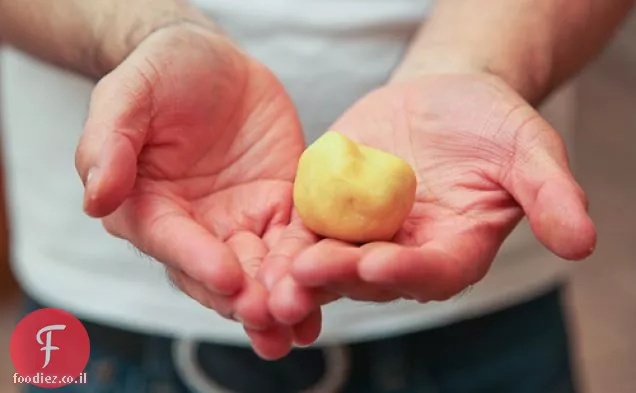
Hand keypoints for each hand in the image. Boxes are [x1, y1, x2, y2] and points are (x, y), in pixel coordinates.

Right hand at [74, 24, 315, 358]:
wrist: (214, 63)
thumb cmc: (162, 75)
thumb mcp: (128, 96)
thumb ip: (109, 143)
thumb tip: (95, 198)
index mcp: (148, 208)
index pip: (172, 242)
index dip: (198, 260)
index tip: (227, 277)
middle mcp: (197, 227)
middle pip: (221, 273)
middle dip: (246, 299)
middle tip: (272, 318)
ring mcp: (243, 220)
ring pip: (264, 268)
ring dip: (284, 297)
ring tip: (303, 321)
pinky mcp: (282, 207)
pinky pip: (301, 239)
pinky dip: (316, 265)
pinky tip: (335, 286)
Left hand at [263, 72, 595, 331]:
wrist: (442, 100)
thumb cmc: (490, 124)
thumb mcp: (527, 149)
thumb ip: (550, 193)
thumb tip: (583, 241)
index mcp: (453, 251)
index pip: (431, 272)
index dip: (406, 272)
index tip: (376, 264)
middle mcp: (405, 255)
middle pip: (370, 277)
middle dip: (337, 279)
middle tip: (302, 278)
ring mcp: (363, 236)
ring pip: (328, 263)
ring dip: (299, 274)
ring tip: (270, 277)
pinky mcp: (329, 213)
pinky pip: (303, 230)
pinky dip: (281, 241)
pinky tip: (255, 245)